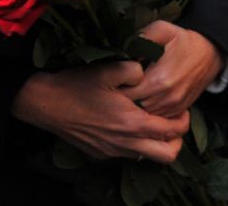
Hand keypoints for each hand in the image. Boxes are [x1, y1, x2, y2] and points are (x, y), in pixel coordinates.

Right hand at [12, 61, 190, 162]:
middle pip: (167, 155)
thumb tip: (146, 71)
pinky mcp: (100, 153)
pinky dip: (133, 145)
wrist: (44, 103)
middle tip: (172, 123)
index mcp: (132, 122)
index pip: (172, 131)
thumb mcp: (105, 70)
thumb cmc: (75, 85)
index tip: (181, 109)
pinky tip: (123, 127)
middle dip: (175, 141)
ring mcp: (112, 151)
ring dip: (154, 144)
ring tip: (149, 125)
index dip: (183, 120)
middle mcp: (126, 142)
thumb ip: (132, 69)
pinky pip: (126, 154)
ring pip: (146, 157)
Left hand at [121, 20, 224, 117]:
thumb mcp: (162, 30)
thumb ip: (141, 39)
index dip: (117, 85)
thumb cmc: (182, 40)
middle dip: (123, 96)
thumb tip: (123, 51)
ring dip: (135, 104)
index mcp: (160, 79)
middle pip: (135, 105)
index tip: (113, 77)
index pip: (128, 92)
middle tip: (116, 84)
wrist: (210, 54)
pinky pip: (159, 117)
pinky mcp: (179, 109)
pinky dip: (148, 109)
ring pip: (146, 114)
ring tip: (128, 90)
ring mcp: (175, 105)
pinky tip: (142, 96)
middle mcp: (167, 97)